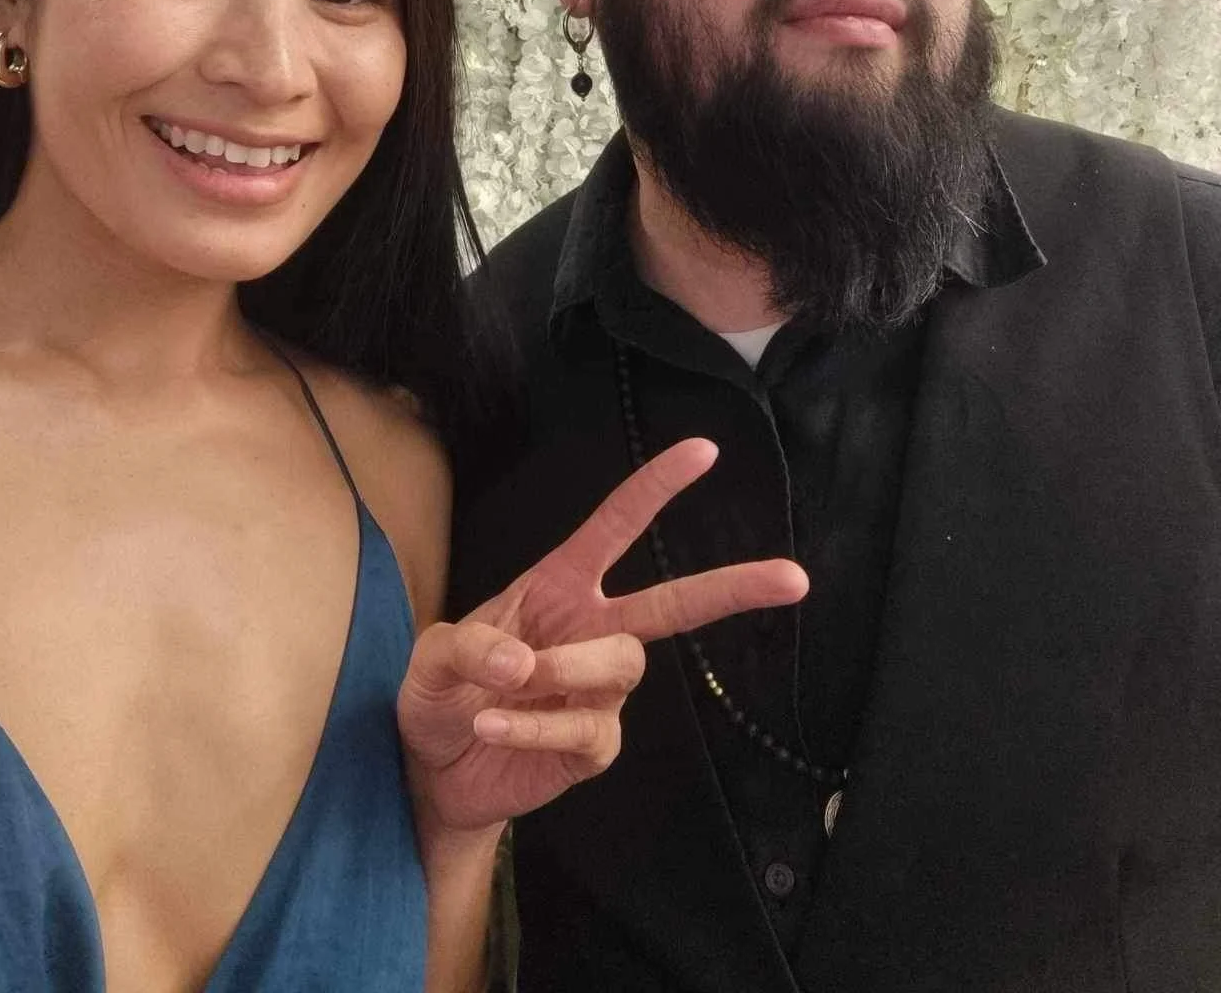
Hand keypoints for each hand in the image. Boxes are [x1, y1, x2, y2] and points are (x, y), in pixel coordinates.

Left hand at [399, 437, 808, 837]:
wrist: (434, 773)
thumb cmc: (440, 694)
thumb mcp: (430, 659)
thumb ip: (466, 647)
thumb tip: (524, 660)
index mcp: (559, 586)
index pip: (616, 527)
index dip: (656, 488)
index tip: (704, 451)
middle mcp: (591, 629)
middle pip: (675, 604)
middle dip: (734, 586)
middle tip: (794, 578)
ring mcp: (600, 691)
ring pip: (623, 664)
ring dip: (569, 669)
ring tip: (511, 685)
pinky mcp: (594, 744)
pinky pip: (591, 728)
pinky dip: (538, 726)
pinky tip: (494, 728)